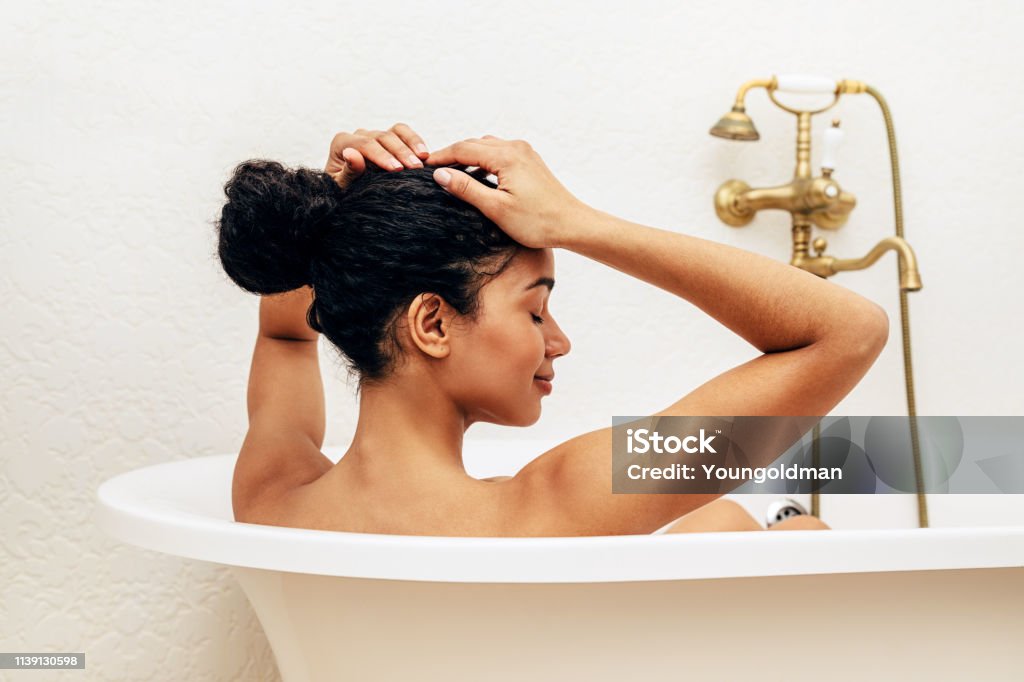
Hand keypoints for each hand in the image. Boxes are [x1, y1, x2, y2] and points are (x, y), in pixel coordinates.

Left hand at [325, 123, 430, 188]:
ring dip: (411, 146)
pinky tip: (425, 155)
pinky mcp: (389, 138)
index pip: (364, 145)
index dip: (382, 156)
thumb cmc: (345, 193)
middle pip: (382, 137)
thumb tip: (351, 154)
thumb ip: (348, 172)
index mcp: (343, 143)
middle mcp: (359, 135)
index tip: (397, 169)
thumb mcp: (342, 188)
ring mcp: (375, 135)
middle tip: (415, 168)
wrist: (352, 194)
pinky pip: (403, 133)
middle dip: (400, 153)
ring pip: (395, 132)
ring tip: (422, 162)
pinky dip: (415, 141)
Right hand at [425, 136, 585, 248]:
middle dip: (452, 155)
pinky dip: (483, 161)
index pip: (463, 148)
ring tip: (451, 174)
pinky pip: (499, 153)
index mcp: (506, 156)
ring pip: (486, 147)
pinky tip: (477, 176)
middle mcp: (516, 147)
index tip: (422, 168)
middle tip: (432, 171)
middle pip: (474, 144)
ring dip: (468, 157)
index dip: (440, 157)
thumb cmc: (537, 221)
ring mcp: (524, 152)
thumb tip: (440, 174)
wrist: (571, 224)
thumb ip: (466, 189)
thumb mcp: (496, 208)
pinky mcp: (529, 161)